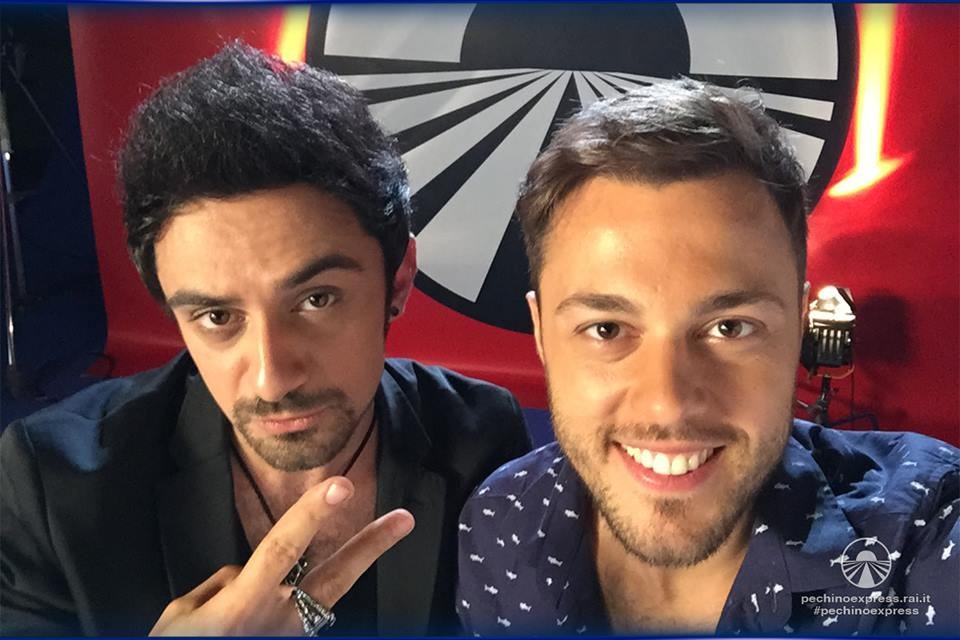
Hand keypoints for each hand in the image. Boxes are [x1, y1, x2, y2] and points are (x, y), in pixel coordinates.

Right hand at [149, 477, 414, 635]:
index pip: (283, 548)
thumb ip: (221, 586)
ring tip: (347, 553)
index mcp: (242, 604)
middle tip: (405, 519)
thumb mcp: (181, 615)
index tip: (339, 486)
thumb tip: (245, 573)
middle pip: (334, 577)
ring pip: (321, 598)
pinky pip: (298, 619)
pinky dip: (287, 610)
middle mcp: (277, 622)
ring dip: (330, 577)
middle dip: (371, 546)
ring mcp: (290, 639)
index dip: (311, 515)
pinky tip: (252, 620)